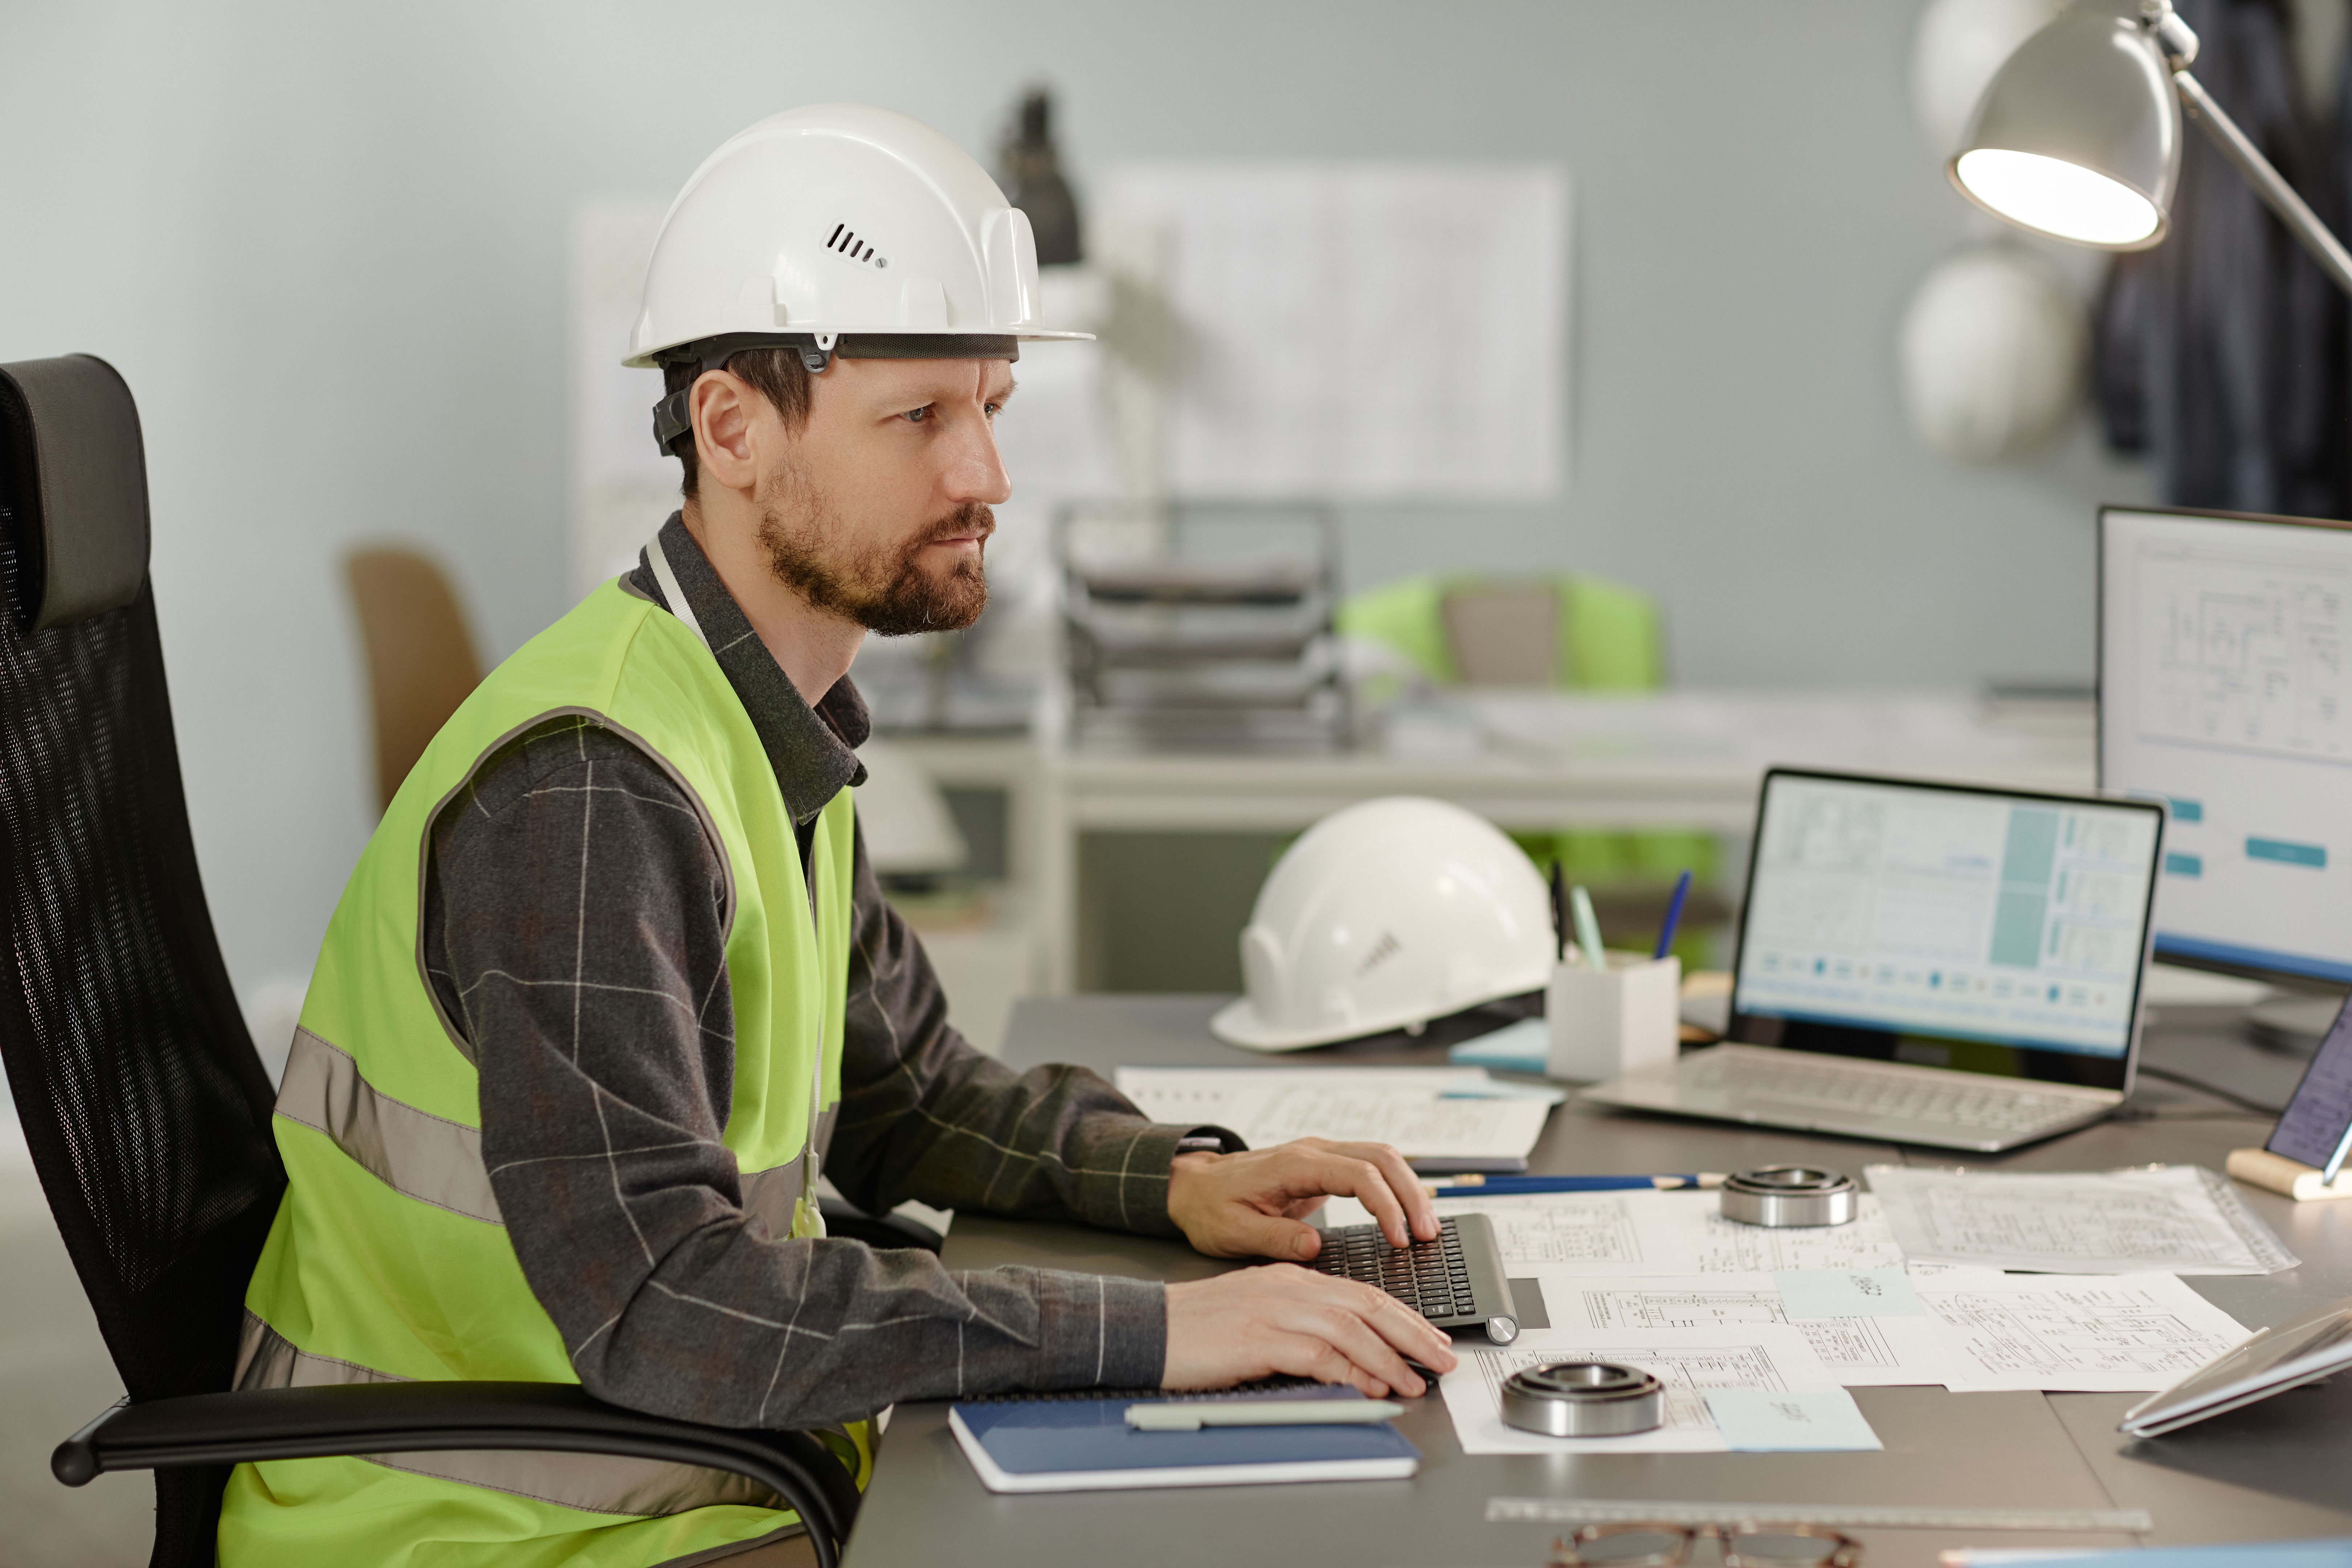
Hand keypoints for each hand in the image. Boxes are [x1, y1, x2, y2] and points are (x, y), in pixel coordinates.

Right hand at [1162, 1265, 1458, 1396]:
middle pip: (1366, 1303)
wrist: (1147, 1327)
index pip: (1360, 1292)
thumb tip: (1348, 1356)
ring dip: (1390, 1357)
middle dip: (1413, 1332)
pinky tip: (1370, 1386)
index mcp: (1290, 1277)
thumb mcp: (1257, 1314)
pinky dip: (1350, 1370)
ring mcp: (1273, 1308)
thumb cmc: (1198, 1328)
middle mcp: (1288, 1286)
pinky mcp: (1258, 1335)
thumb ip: (1300, 1326)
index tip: (1430, 1338)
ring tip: (1415, 1381)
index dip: (1403, 1316)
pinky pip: (1318, 1353)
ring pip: (1350, 1327)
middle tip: (1443, 1357)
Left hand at [1166, 1137, 1437, 1260]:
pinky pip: (1371, 1168)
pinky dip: (1395, 1188)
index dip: (1385, 1205)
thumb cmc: (1210, 1208)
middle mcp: (1312, 1152)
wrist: (1194, 1187)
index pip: (1357, 1174)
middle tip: (1428, 1235)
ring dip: (1409, 1188)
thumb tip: (1313, 1246)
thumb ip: (1274, 1238)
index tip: (1398, 1239)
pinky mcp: (1325, 1167)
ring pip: (1382, 1157)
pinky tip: (1406, 1215)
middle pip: (1381, 1157)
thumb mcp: (1233, 1231)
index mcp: (1292, 1165)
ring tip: (1426, 1228)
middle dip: (1411, 1194)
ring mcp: (1321, 1156)